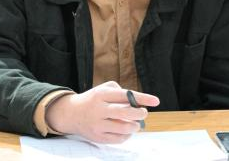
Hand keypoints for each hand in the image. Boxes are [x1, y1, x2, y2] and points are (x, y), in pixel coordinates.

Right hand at [45, 81, 159, 143]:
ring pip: (123, 127)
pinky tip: (127, 131)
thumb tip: (137, 101)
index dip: (143, 98)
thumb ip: (120, 92)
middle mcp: (99, 109)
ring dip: (135, 126)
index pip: (126, 95)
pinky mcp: (97, 137)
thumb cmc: (93, 100)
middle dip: (140, 113)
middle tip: (144, 113)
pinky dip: (127, 135)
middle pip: (125, 112)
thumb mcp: (103, 89)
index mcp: (101, 94)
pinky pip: (118, 139)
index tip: (156, 101)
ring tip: (136, 124)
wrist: (72, 114)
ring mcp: (97, 124)